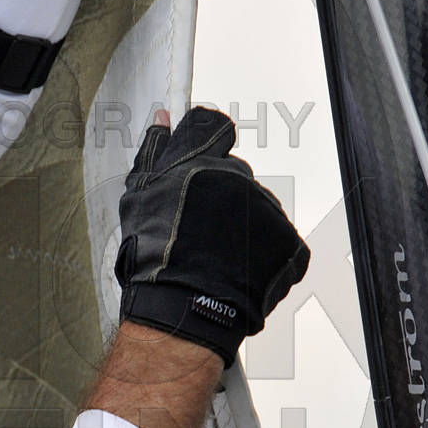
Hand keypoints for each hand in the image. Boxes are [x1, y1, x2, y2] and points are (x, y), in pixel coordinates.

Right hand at [113, 106, 307, 366]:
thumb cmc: (155, 258)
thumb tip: (163, 118)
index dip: (205, 143)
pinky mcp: (289, 240)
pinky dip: (261, 252)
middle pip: (234, 174)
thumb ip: (153, 152)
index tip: (198, 164)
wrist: (185, 308)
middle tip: (197, 230)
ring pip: (256, 206)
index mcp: (201, 161)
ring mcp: (267, 209)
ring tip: (215, 254)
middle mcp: (239, 177)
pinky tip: (236, 268)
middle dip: (219, 195)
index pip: (210, 127)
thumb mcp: (138, 198)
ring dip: (241, 224)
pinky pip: (277, 238)